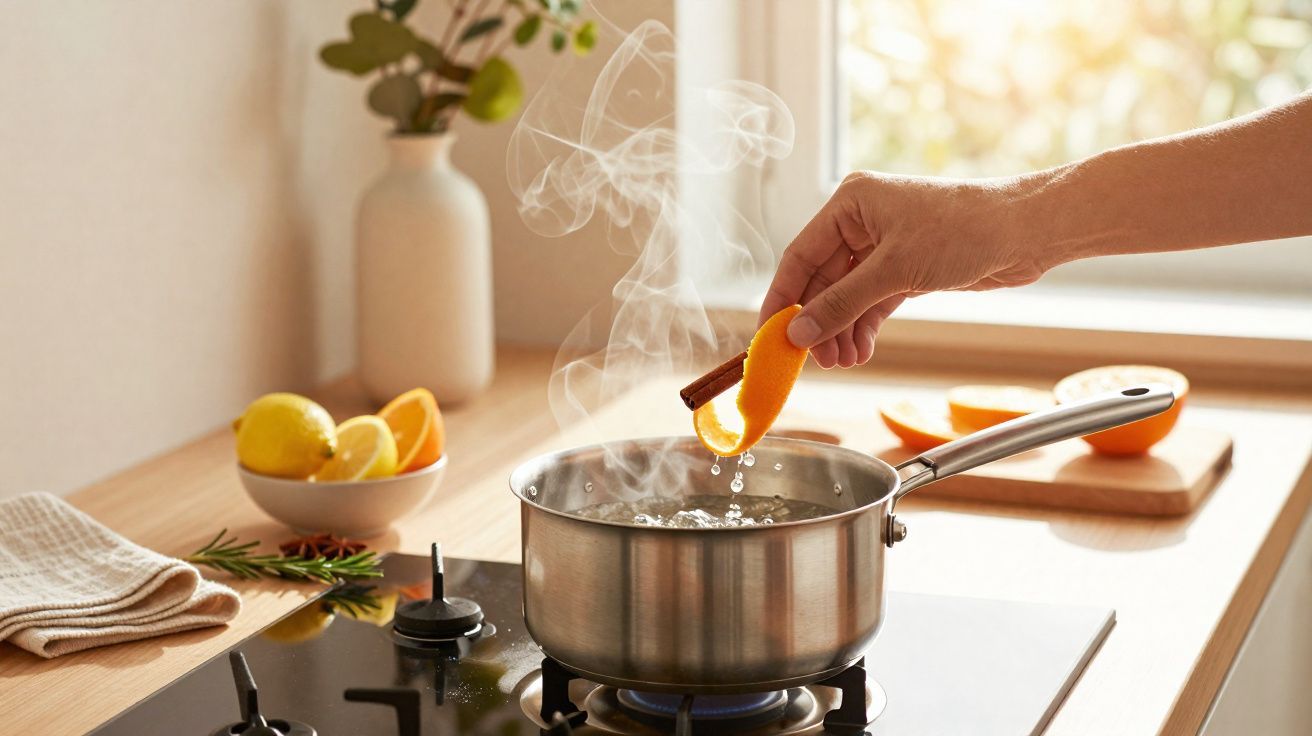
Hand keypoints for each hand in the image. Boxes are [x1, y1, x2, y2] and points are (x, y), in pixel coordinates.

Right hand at [758, 172, 1047, 368]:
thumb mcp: (895, 270)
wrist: (1026, 231)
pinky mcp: (905, 269)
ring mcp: (884, 246)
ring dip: (841, 330)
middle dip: (818, 322)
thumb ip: (843, 303)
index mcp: (850, 203)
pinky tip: (860, 351)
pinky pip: (870, 302)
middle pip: (822, 280)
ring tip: (842, 362)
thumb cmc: (965, 229)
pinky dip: (863, 327)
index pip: (800, 256)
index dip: (783, 298)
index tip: (770, 335)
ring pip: (846, 295)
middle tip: (813, 360)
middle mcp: (862, 221)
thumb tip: (800, 333)